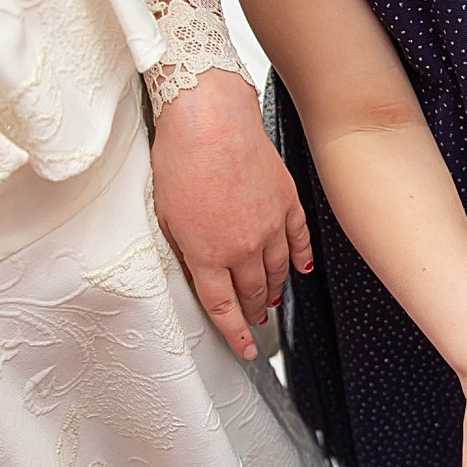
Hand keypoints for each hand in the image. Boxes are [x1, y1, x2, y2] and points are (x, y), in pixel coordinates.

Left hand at [152, 69, 312, 359]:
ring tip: (269, 301)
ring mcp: (269, 226)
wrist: (211, 118)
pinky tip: (301, 269)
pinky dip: (300, 258)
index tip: (243, 348)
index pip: (222, 307)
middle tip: (255, 324)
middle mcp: (242, 247)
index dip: (234, 333)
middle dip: (252, 313)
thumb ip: (183, 249)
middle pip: (251, 292)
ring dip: (273, 290)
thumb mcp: (165, 214)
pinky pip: (298, 240)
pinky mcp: (286, 202)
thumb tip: (194, 269)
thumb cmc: (180, 158)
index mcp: (207, 254)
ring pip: (276, 271)